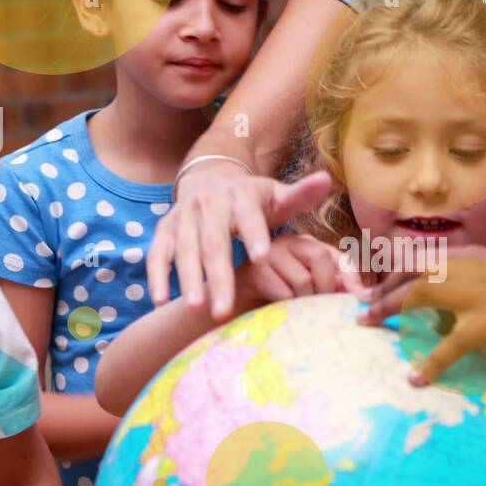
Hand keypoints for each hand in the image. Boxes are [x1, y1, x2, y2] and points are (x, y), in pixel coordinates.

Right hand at [146, 163, 333, 318]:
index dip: (254, 234)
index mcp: (240, 196)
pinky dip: (158, 275)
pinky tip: (161, 300)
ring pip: (185, 249)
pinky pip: (159, 252)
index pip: (248, 216)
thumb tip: (326, 180)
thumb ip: (300, 196)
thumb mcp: (276, 195)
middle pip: (214, 242)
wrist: (209, 176)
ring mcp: (184, 216)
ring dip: (188, 279)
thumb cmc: (251, 199)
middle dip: (219, 276)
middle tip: (224, 308)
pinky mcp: (165, 228)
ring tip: (196, 308)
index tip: (264, 257)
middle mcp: (209, 204)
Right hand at [236, 234, 364, 305]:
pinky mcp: (254, 270)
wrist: (231, 308)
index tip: (359, 298)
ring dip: (303, 302)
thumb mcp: (308, 293)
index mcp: (307, 246)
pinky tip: (277, 309)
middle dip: (325, 288)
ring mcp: (269, 252)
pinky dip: (286, 306)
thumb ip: (331, 286)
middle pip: (320, 259)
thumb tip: (359, 293)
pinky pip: (284, 292)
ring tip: (293, 309)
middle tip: (317, 307)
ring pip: (303, 279)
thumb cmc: (275, 301)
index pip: (339, 256)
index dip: (352, 277)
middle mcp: (289, 241)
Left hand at [358, 246, 485, 384]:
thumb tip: (449, 310)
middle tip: (359, 309)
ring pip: (417, 298)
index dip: (390, 272)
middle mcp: (465, 266)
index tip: (371, 285)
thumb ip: (473, 283)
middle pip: (408, 274)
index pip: (419, 257)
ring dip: (387, 311)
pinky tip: (414, 378)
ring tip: (366, 325)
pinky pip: (449, 346)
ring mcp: (474, 293)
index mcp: (469, 254)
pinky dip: (429, 364)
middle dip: (380, 290)